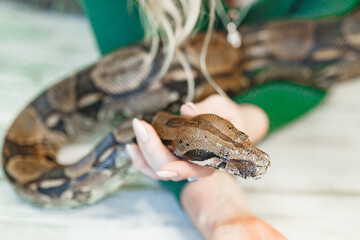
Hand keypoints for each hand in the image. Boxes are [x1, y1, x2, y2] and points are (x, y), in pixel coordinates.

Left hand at [125, 94, 268, 180]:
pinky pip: (153, 165)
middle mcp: (196, 165)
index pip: (194, 170)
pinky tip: (131, 146)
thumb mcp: (223, 108)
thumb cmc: (229, 116)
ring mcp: (182, 163)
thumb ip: (207, 109)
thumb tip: (186, 108)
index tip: (163, 168)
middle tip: (140, 125)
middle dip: (152, 149)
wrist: (230, 122)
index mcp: (213, 158)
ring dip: (142, 154)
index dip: (179, 171)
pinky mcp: (172, 158)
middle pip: (169, 168)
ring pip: (158, 169)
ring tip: (134, 134)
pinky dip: (140, 158)